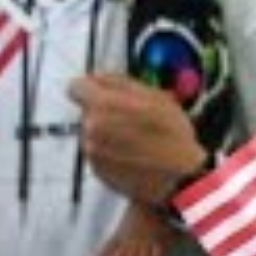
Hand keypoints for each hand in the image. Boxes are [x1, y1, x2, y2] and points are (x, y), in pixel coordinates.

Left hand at [69, 73, 204, 205]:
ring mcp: (92, 152)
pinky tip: (134, 155)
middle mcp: (91, 128)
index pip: (76, 87)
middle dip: (106, 112)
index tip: (103, 93)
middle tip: (133, 120)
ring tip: (138, 141)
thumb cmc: (173, 136)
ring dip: (109, 134)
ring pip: (93, 133)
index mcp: (102, 105)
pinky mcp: (96, 171)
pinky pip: (98, 154)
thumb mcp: (155, 96)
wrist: (179, 178)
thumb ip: (120, 82)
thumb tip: (98, 78)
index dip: (91, 88)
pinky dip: (112, 153)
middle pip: (88, 112)